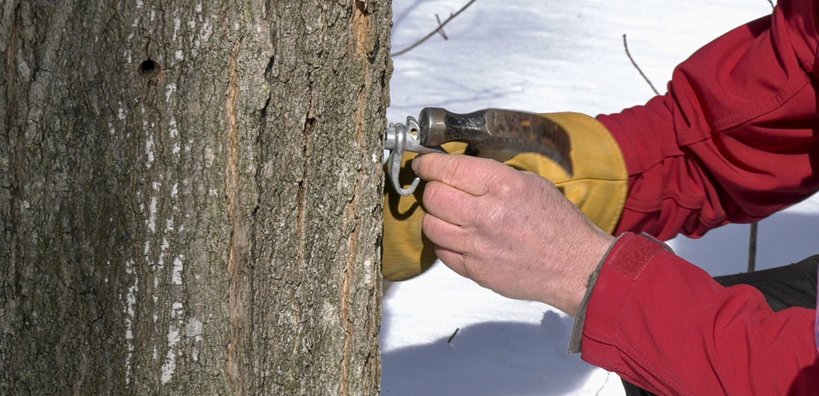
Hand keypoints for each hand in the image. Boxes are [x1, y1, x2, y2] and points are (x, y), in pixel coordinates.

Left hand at [412, 153, 614, 315]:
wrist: (575, 267)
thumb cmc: (558, 224)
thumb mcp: (531, 183)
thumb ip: (492, 176)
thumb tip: (459, 171)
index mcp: (503, 186)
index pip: (448, 169)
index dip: (428, 165)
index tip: (423, 164)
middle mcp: (486, 214)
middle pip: (433, 196)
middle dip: (433, 189)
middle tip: (441, 189)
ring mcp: (477, 245)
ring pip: (431, 225)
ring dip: (437, 217)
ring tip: (451, 216)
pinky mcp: (474, 270)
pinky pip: (442, 252)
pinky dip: (446, 243)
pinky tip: (461, 238)